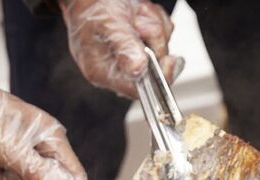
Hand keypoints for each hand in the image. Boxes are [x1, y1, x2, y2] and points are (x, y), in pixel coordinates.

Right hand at [60, 0, 180, 97]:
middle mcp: (118, 66)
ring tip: (135, 13)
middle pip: (154, 68)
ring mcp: (131, 54)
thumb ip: (124, 47)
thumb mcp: (108, 24)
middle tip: (138, 23)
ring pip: (161, 46)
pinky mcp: (142, 42)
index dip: (156, 79)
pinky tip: (139, 12)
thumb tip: (137, 70)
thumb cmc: (91, 6)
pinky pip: (163, 34)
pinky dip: (156, 18)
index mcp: (103, 71)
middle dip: (153, 40)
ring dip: (153, 24)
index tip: (168, 62)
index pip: (136, 90)